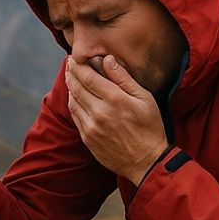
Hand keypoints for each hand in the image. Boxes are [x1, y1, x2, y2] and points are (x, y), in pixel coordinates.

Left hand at [63, 55, 168, 184]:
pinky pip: (75, 116)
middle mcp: (100, 112)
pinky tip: (75, 96)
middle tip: (68, 63)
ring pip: (73, 101)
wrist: (146, 161)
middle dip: (71, 73)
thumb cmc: (149, 127)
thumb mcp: (144, 98)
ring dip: (70, 87)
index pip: (88, 77)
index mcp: (115, 99)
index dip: (78, 65)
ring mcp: (91, 126)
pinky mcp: (87, 138)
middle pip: (77, 87)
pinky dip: (72, 103)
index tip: (74, 58)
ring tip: (70, 77)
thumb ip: (124, 78)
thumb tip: (107, 59)